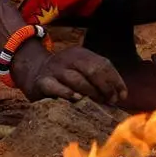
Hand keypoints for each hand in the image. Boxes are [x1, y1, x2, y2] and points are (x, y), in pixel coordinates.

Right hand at [10, 43, 127, 105]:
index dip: (115, 80)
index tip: (122, 96)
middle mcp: (68, 58)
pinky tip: (77, 99)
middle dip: (105, 87)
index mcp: (81, 53)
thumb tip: (120, 95)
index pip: (103, 64)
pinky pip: (56, 87)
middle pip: (92, 70)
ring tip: (99, 102)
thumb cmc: (64, 75)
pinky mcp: (43, 81)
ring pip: (76, 79)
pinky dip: (68, 93)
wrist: (33, 70)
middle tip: (111, 101)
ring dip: (91, 92)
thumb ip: (97, 77)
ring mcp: (55, 69)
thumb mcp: (80, 68)